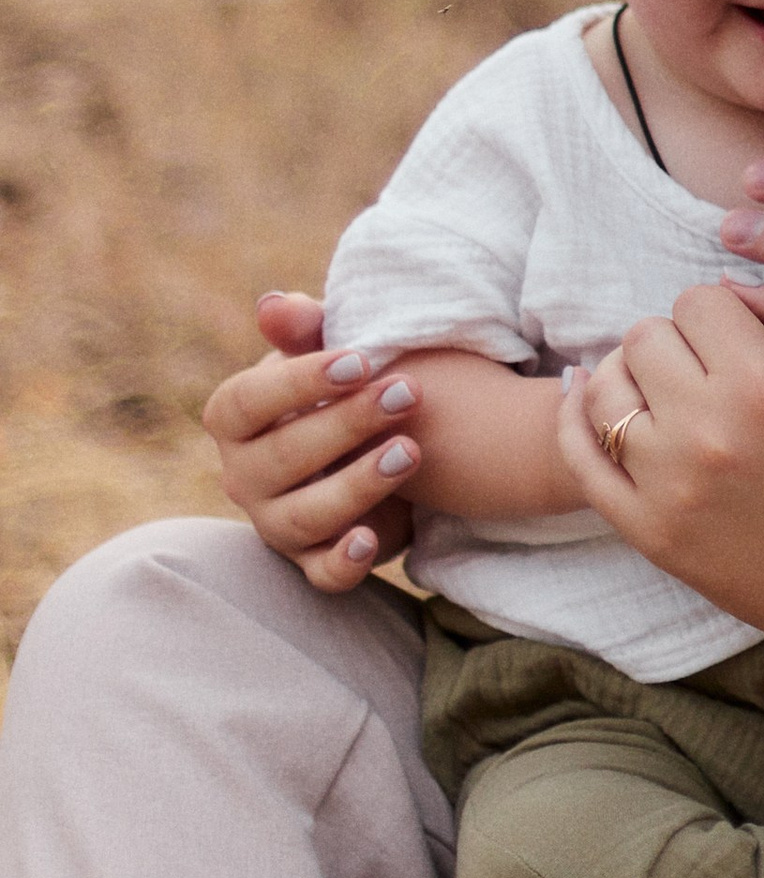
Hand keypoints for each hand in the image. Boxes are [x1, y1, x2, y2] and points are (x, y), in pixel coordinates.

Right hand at [202, 291, 418, 591]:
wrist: (383, 433)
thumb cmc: (348, 381)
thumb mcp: (333, 347)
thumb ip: (305, 328)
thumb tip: (273, 304)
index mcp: (237, 419)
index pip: (243, 403)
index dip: (297, 382)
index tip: (359, 360)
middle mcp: (246, 476)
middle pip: (279, 459)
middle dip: (346, 424)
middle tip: (408, 393)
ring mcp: (277, 522)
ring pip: (302, 517)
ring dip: (356, 485)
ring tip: (412, 451)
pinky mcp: (315, 559)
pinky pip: (320, 574)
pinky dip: (343, 561)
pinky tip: (373, 539)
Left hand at [560, 282, 763, 686]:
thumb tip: (729, 285)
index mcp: (763, 384)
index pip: (698, 300)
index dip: (720, 310)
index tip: (738, 337)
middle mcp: (705, 430)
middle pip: (644, 337)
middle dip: (675, 338)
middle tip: (705, 366)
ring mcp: (666, 485)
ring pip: (604, 389)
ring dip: (628, 374)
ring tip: (661, 388)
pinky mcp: (644, 530)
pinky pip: (580, 459)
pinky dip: (574, 418)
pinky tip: (588, 399)